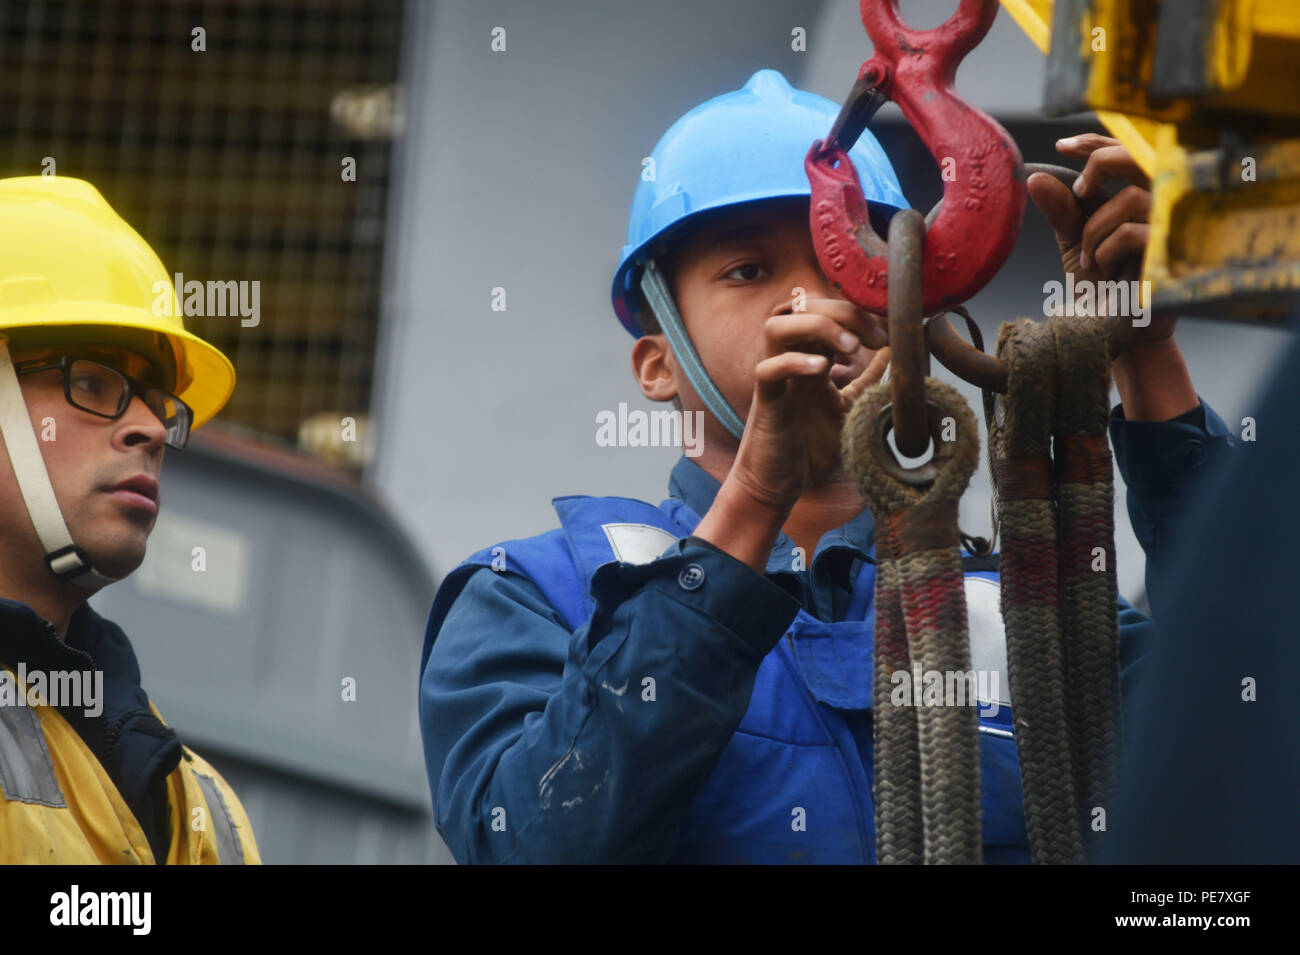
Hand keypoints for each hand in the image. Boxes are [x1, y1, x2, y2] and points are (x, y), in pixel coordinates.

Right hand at [729, 296, 889, 515]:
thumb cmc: (808, 447)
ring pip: (776, 326)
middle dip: (844, 312)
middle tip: (876, 337)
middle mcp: (789, 360)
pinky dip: (793, 363)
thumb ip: (867, 379)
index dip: (858, 311)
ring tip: (850, 348)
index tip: (889, 332)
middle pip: (802, 307)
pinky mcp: (766, 403)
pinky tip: (822, 370)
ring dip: (817, 327)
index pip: (825, 309)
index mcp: (809, 356)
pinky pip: (767, 369)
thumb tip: (893, 354)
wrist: (779, 485)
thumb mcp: (849, 405)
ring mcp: (775, 379)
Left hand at [1028, 133, 1176, 344]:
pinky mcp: (1172, 251)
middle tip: (1077, 190)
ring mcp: (1170, 226)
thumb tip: (1035, 178)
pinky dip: (1108, 249)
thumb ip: (1061, 210)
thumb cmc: (1101, 287)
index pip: (1125, 152)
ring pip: (1131, 197)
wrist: (1112, 330)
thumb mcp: (1075, 244)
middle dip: (1101, 163)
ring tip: (1090, 258)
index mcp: (1137, 195)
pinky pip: (1134, 231)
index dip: (1096, 142)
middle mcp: (1159, 204)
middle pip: (1139, 156)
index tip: (1062, 146)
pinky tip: (1105, 270)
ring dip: (1096, 229)